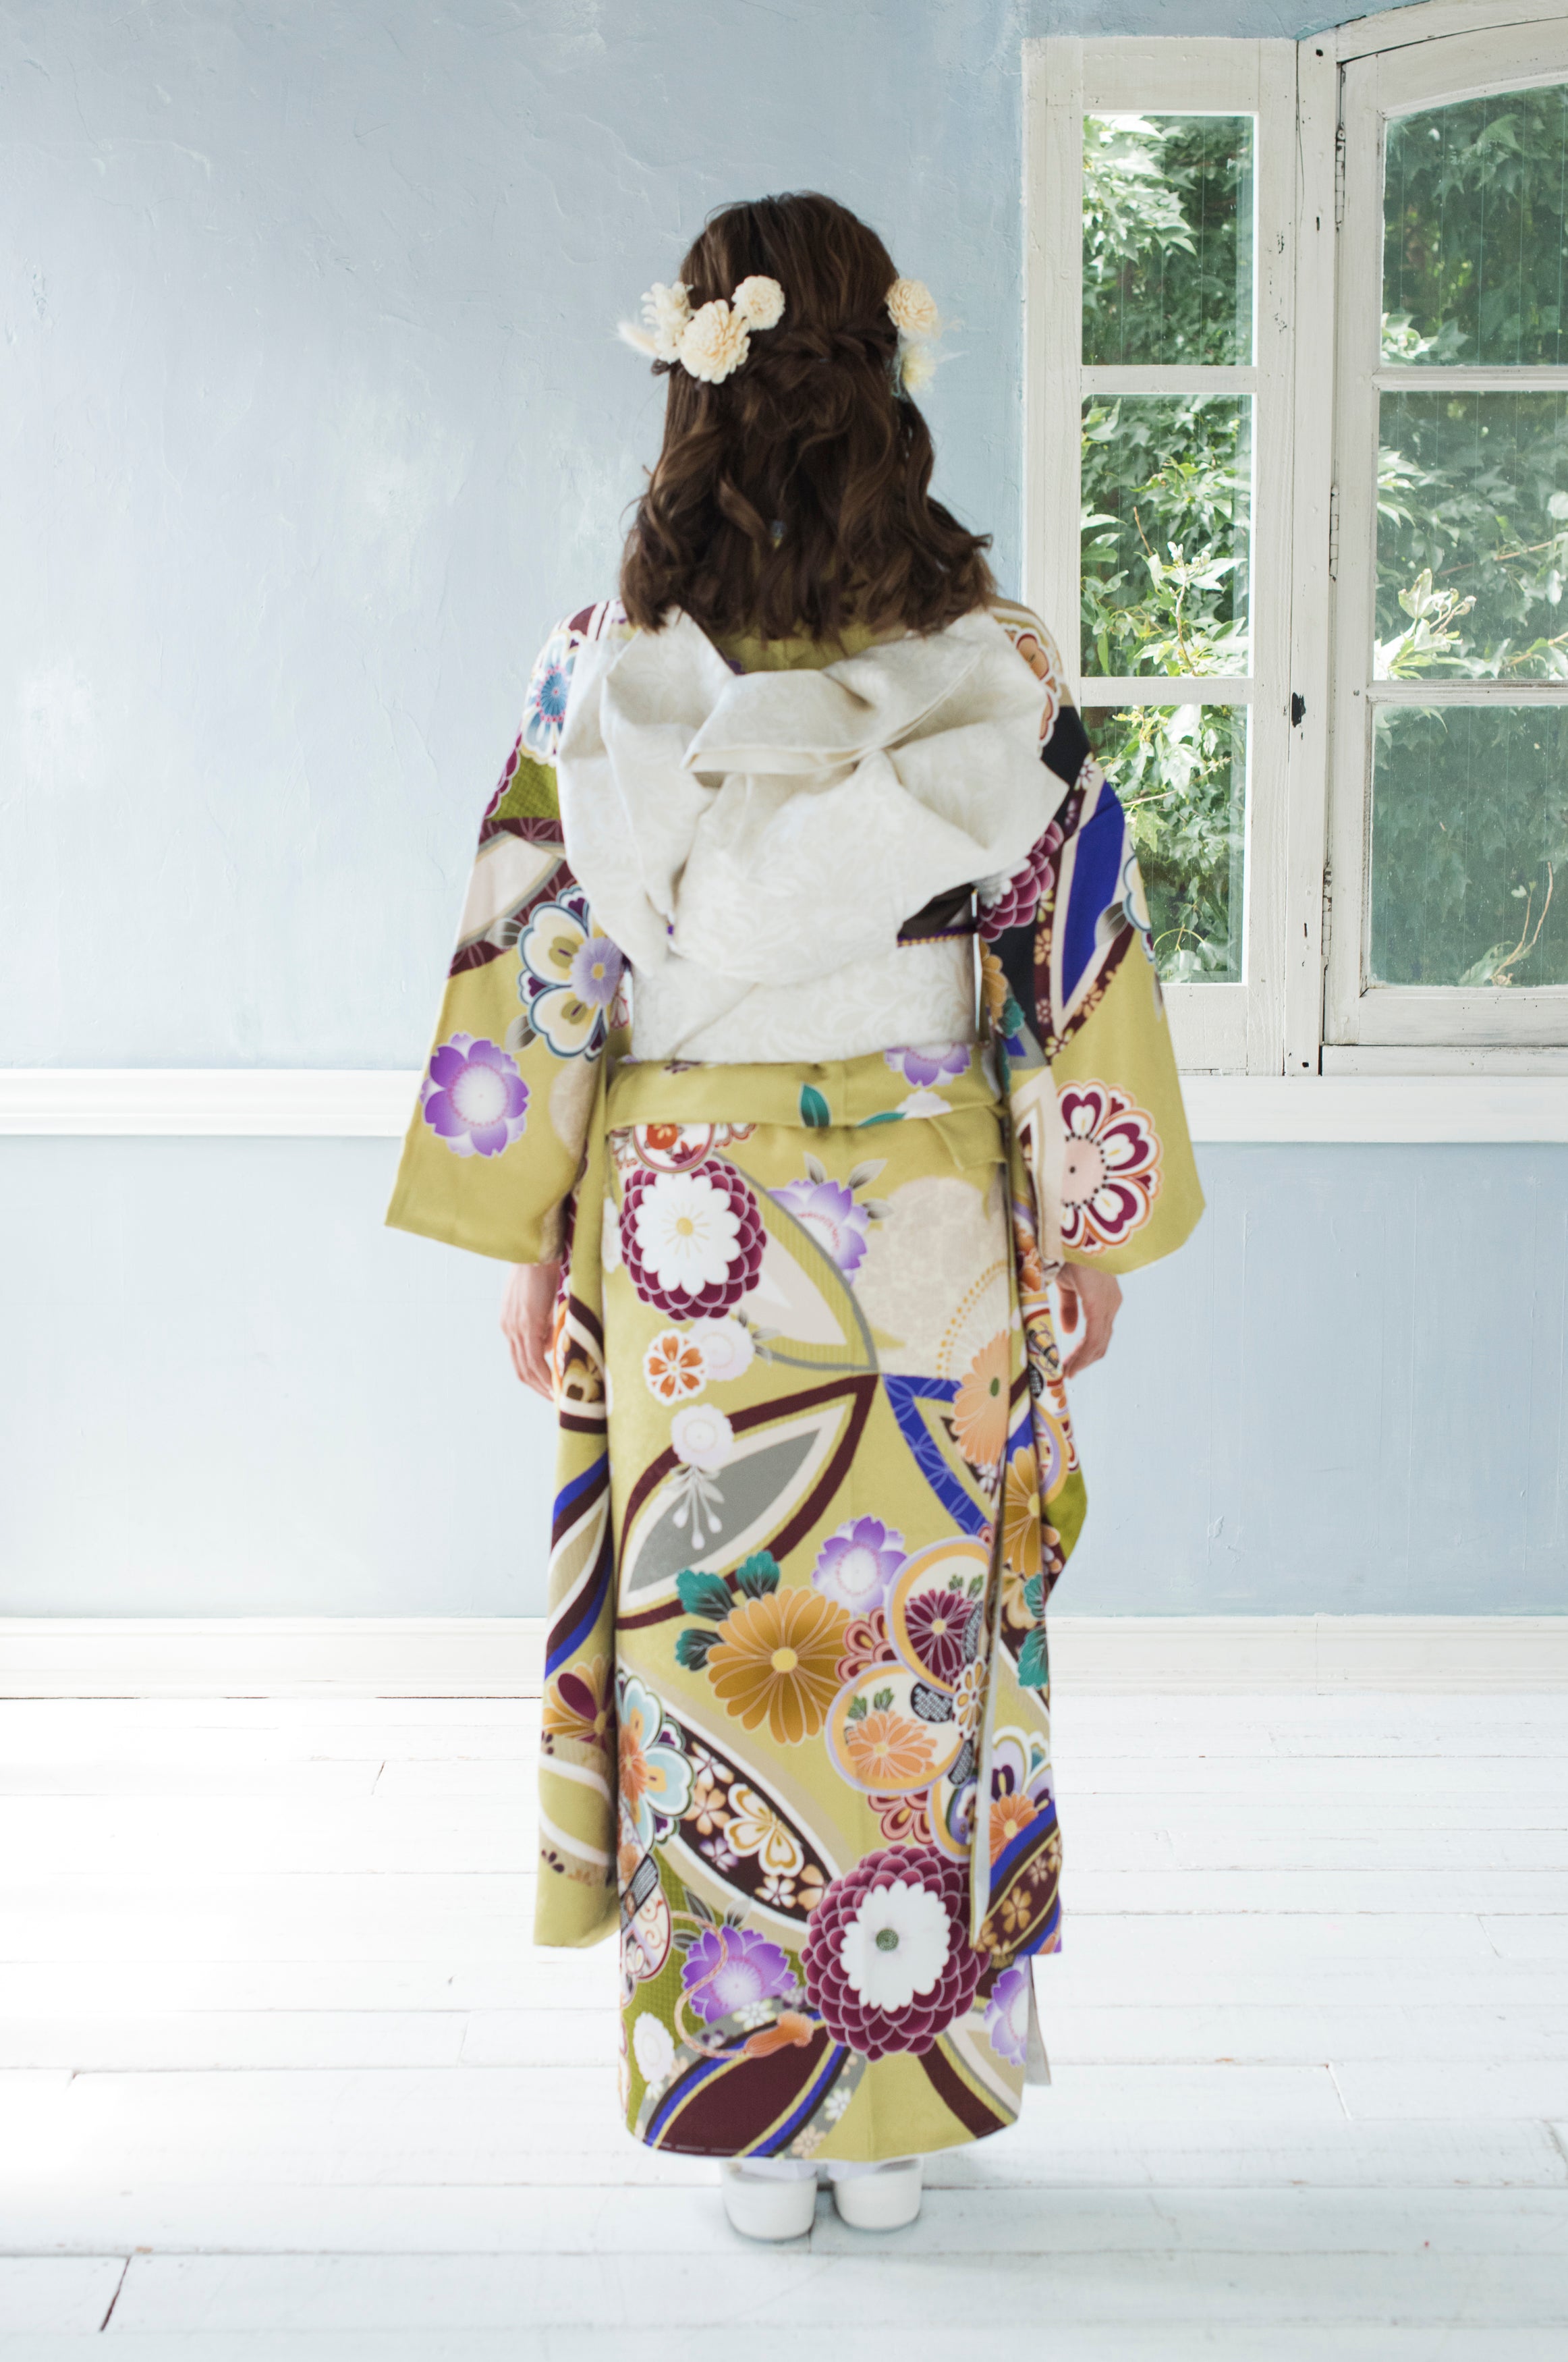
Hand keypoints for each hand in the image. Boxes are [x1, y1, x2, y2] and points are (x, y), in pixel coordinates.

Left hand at [500, 1260, 561, 1397]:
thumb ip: (542, 1326)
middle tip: (554, 1400)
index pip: (520, 1359)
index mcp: (510, 1324)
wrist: (537, 1250)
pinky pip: (534, 1358)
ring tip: (558, 1397)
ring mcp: (515, 1327)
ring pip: (526, 1367)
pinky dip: (545, 1374)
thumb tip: (549, 1348)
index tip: (550, 1388)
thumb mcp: (541, 1304)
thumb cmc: (542, 1272)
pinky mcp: (526, 1324)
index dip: (534, 1377)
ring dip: (542, 1385)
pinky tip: (556, 1382)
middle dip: (538, 1388)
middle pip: (520, 1369)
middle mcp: (508, 1328)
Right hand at [1056, 1261, 1121, 1377]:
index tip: (1068, 1367)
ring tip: (1066, 1373)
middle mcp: (1111, 1303)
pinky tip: (1071, 1366)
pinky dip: (1083, 1355)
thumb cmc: (1065, 1252)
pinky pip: (1094, 1337)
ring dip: (1082, 1360)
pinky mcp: (1099, 1303)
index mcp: (1103, 1297)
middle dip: (1083, 1360)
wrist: (1068, 1229)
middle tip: (1065, 1374)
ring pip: (1099, 1343)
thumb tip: (1069, 1332)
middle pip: (1101, 1342)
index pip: (1098, 1333)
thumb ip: (1068, 1307)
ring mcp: (1108, 1303)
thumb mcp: (1064, 1283)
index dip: (1084, 1352)